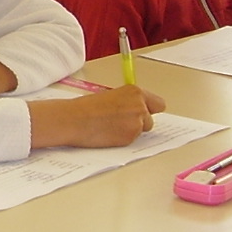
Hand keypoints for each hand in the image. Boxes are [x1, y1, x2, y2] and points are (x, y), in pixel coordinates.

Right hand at [29, 84, 165, 148]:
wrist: (74, 119)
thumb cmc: (86, 107)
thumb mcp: (111, 96)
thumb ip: (128, 101)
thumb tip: (137, 110)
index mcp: (135, 92)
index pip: (158, 104)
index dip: (149, 109)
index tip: (142, 112)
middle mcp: (140, 106)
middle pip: (152, 119)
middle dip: (141, 122)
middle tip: (123, 122)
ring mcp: (137, 123)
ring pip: (142, 130)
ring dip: (131, 130)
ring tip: (111, 126)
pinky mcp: (130, 137)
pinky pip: (132, 140)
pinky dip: (123, 138)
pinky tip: (108, 133)